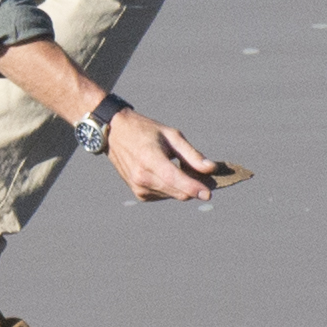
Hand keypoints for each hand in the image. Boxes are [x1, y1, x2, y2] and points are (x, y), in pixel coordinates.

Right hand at [98, 107, 229, 206]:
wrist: (116, 133)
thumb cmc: (146, 131)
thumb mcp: (171, 136)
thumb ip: (192, 154)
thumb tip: (210, 169)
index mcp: (150, 159)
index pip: (176, 180)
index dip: (194, 188)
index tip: (208, 194)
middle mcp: (142, 177)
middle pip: (178, 192)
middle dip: (193, 186)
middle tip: (200, 172)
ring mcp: (138, 187)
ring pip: (173, 195)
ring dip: (182, 186)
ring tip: (177, 166)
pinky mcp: (138, 193)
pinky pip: (163, 195)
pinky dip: (170, 187)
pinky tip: (165, 172)